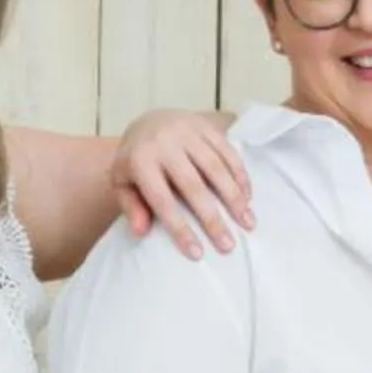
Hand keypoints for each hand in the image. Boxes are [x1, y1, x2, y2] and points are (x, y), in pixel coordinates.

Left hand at [112, 110, 252, 258]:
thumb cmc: (137, 159)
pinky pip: (228, 152)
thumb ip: (131, 206)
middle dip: (213, 219)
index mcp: (140, 160)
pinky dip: (241, 176)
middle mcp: (165, 143)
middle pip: (193, 186)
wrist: (148, 118)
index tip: (197, 254)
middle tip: (228, 246)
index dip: (180, 228)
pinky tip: (247, 198)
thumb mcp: (123, 181)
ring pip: (216, 168)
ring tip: (247, 223)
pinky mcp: (207, 127)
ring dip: (234, 198)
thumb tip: (141, 232)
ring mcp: (188, 132)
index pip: (162, 200)